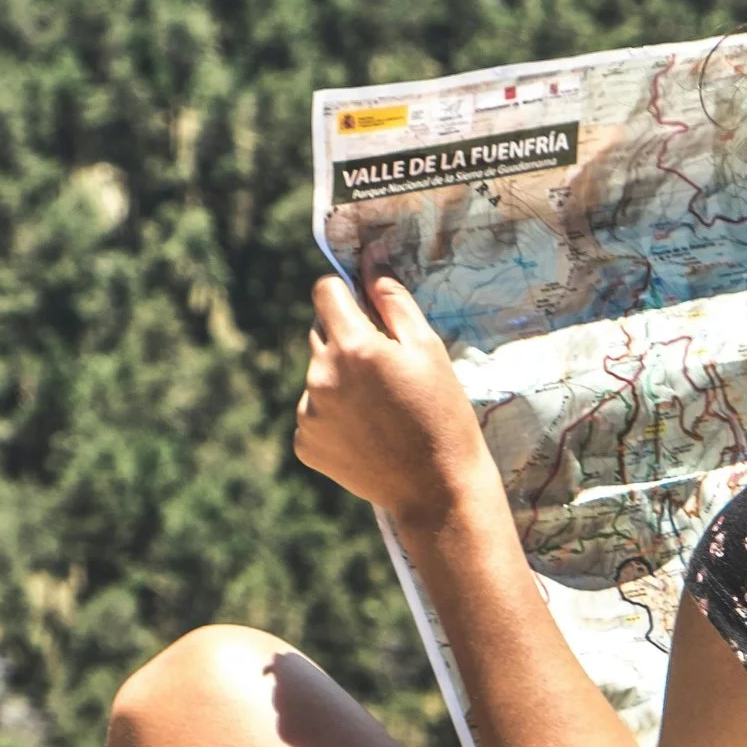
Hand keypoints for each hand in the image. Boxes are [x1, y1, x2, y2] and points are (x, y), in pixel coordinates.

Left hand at [295, 275, 497, 531]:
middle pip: (321, 331)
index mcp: (352, 347)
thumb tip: (371, 256)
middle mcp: (320, 376)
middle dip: (348, 338)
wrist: (436, 489)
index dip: (346, 293)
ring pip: (317, 373)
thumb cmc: (441, 413)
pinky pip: (313, 411)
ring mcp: (308, 412)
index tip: (366, 307)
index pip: (326, 291)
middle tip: (387, 368)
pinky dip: (334, 415)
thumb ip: (392, 299)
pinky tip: (368, 432)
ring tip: (381, 407)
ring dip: (340, 378)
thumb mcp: (427, 349)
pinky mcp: (304, 443)